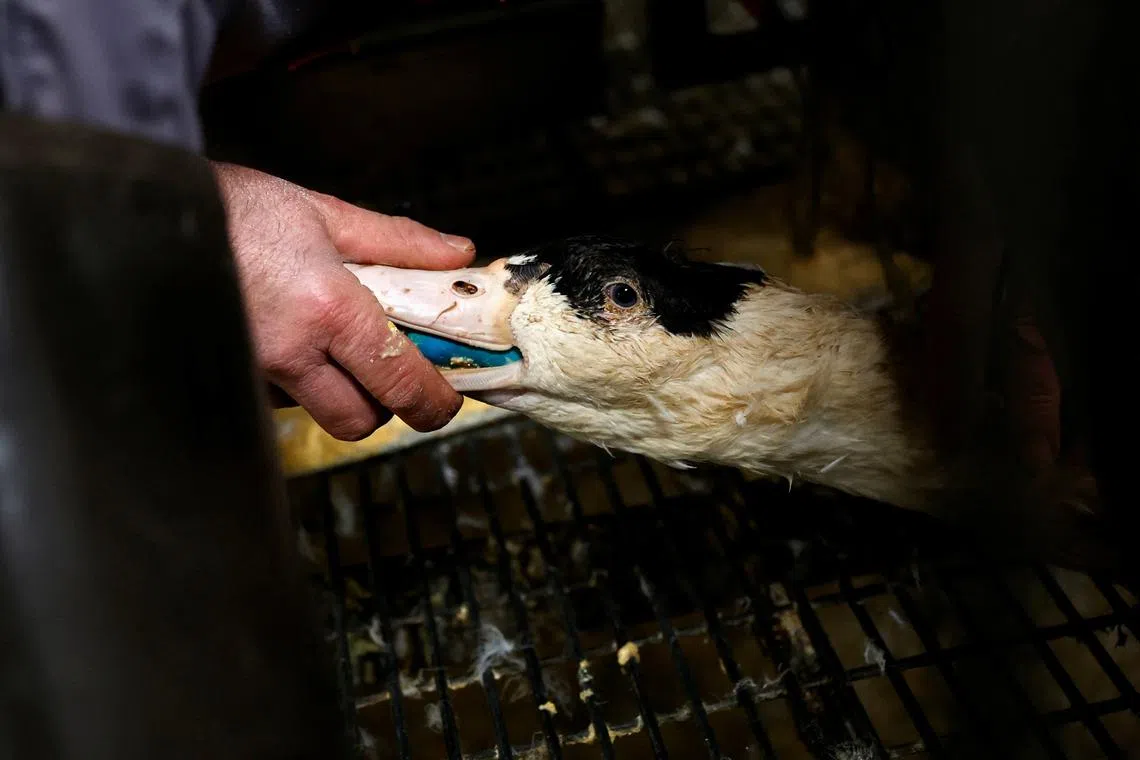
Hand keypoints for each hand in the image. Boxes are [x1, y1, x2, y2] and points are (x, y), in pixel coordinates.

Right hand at [211, 162, 474, 438]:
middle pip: (359, 421)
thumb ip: (400, 241)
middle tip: (395, 372)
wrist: (153, 213)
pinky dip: (300, 382)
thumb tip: (456, 255)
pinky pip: (278, 400)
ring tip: (339, 345)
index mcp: (329, 309)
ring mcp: (254, 371)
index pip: (400, 383)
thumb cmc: (238, 209)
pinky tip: (296, 341)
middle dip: (386, 406)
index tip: (446, 397)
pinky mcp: (229, 376)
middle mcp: (291, 351)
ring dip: (342, 392)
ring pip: (318, 413)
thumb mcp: (326, 213)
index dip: (434, 401)